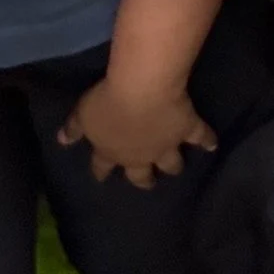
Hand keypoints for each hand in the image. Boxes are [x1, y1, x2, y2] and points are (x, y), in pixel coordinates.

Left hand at [59, 76, 215, 188]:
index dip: (102, 172)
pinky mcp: (187, 130)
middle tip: (148, 182)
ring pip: (171, 162)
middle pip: (141, 174)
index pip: (103, 167)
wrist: (143, 91)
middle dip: (143, 179)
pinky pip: (200, 137)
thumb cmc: (107, 101)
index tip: (102, 178)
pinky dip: (207, 141)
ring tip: (179, 167)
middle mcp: (139, 155)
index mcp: (111, 151)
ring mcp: (165, 145)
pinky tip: (212, 145)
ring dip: (173, 165)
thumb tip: (61, 140)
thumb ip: (74, 128)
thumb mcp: (83, 112)